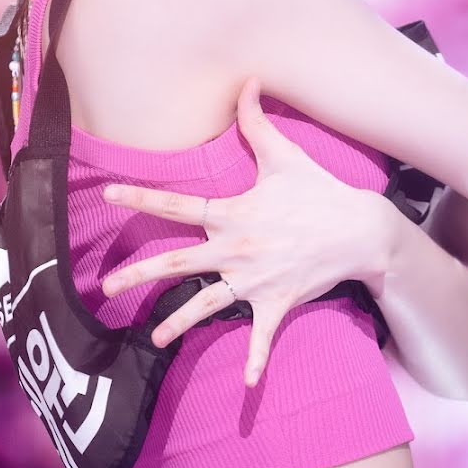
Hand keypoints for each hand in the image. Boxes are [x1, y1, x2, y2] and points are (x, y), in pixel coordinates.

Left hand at [100, 76, 391, 386]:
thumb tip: (247, 80)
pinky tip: (245, 386)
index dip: (141, 196)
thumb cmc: (319, 191)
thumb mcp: (285, 156)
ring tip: (152, 337)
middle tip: (107, 286)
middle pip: (177, 262)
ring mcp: (254, 281)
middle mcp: (235, 249)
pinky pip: (262, 337)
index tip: (108, 192)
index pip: (177, 203)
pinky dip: (254, 362)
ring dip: (178, 323)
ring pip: (207, 305)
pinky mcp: (277, 303)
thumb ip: (256, 122)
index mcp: (231, 213)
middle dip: (139, 274)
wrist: (360, 230)